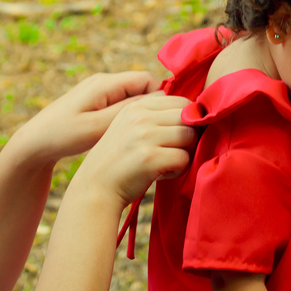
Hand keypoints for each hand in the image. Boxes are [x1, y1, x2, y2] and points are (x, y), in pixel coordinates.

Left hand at [11, 72, 161, 165]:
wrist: (35, 143)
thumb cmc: (63, 135)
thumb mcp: (96, 127)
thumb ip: (127, 112)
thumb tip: (158, 99)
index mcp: (104, 83)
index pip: (147, 79)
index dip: (159, 99)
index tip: (162, 122)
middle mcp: (103, 82)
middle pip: (142, 87)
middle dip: (151, 107)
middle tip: (154, 131)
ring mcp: (98, 91)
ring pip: (133, 97)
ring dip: (139, 114)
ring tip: (139, 135)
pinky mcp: (95, 102)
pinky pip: (121, 104)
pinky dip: (127, 118)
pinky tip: (123, 135)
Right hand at [69, 94, 194, 208]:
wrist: (96, 188)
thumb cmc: (119, 160)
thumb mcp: (129, 127)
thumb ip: (154, 116)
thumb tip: (194, 112)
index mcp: (137, 106)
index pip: (181, 102)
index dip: (188, 121)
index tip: (176, 138)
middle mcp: (140, 117)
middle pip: (189, 118)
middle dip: (189, 137)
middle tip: (174, 152)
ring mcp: (144, 136)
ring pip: (190, 137)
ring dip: (185, 153)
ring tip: (167, 163)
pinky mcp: (150, 158)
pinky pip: (184, 158)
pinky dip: (178, 170)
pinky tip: (162, 174)